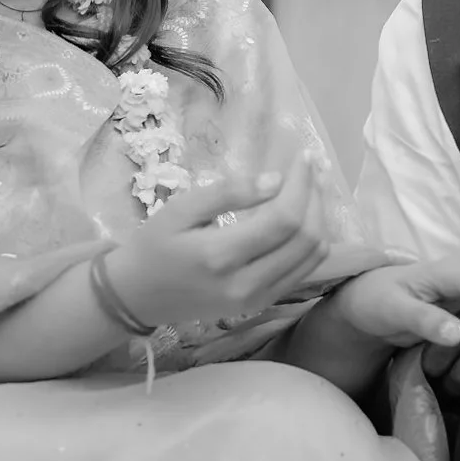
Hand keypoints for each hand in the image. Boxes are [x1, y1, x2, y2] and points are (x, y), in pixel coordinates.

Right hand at [104, 155, 333, 328]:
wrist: (139, 296)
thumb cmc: (155, 245)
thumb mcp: (181, 209)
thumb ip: (227, 193)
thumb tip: (275, 181)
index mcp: (220, 256)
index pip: (283, 219)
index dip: (301, 184)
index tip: (302, 156)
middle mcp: (246, 284)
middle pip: (305, 238)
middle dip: (316, 197)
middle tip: (311, 168)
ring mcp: (258, 299)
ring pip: (312, 256)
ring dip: (320, 217)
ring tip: (313, 187)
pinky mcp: (262, 304)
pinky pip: (304, 271)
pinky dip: (312, 241)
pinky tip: (305, 216)